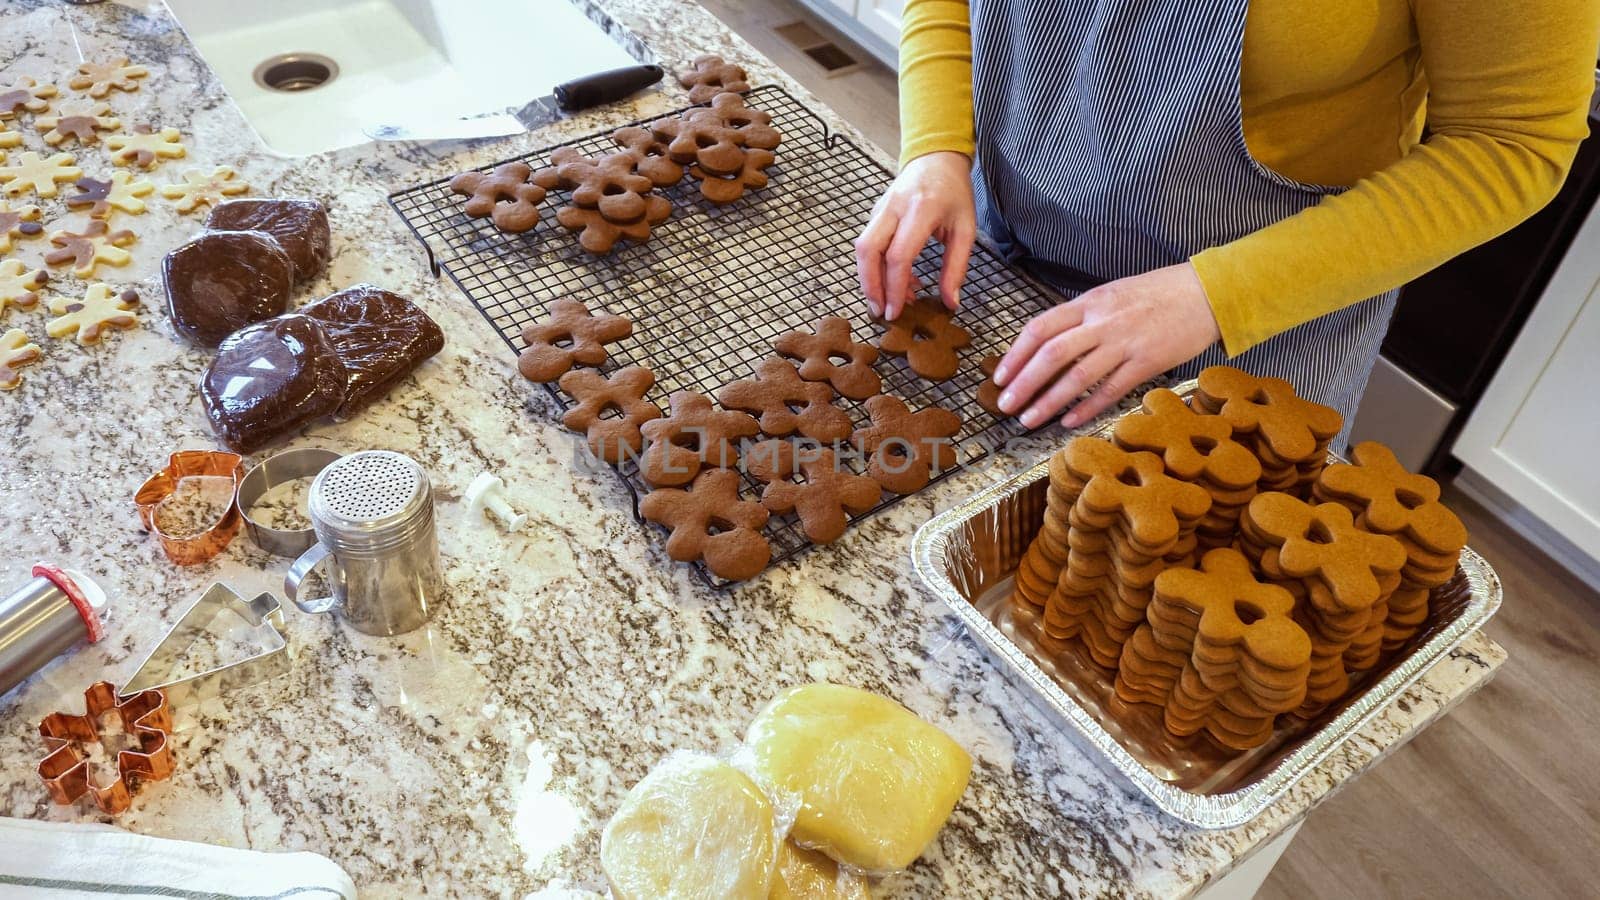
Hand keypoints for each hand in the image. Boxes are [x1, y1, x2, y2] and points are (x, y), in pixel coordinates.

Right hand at [854, 151, 975, 318]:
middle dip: (870, 286)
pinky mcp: (875, 212)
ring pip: (863, 248)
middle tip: (880, 311)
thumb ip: (957, 267)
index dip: (894, 287)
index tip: (896, 311)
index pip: (898, 255)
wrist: (937, 158)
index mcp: (921, 210)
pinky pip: (868, 243)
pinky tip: (895, 280)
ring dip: (869, 278)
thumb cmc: (955, 193)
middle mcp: (895, 207)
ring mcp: (881, 208)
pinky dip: (875, 266)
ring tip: (888, 300)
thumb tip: (951, 303)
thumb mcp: (966, 229)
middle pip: (869, 251)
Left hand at [994, 262, 1220, 428]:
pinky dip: (1087, 408)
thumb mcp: (1112, 294)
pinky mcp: (1147, 363)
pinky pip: (1111, 390)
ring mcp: (1125, 342)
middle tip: (1005, 405)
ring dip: (1048, 401)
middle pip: (1052, 354)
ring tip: (1028, 420)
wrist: (1207, 293)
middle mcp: (1103, 321)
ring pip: (1077, 376)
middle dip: (1023, 382)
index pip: (1041, 327)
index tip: (1000, 376)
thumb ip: (1083, 317)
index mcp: (1090, 301)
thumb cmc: (1158, 293)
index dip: (1016, 354)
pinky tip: (1068, 422)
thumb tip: (1050, 344)